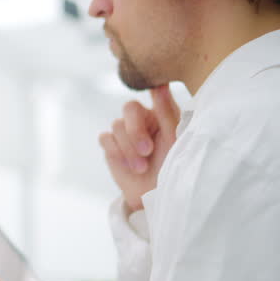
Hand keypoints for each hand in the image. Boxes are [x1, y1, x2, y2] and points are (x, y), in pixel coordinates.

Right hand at [99, 85, 179, 211]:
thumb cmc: (171, 167)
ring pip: (117, 126)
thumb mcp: (173, 140)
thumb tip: (161, 85)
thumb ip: (167, 113)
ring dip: (129, 149)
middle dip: (136, 130)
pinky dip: (117, 153)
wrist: (154, 195)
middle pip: (129, 108)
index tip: (156, 95)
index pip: (153, 93)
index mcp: (161, 113)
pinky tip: (129, 167)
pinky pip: (106, 139)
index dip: (152, 94)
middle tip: (147, 150)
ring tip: (142, 168)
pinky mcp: (111, 144)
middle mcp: (142, 119)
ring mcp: (125, 131)